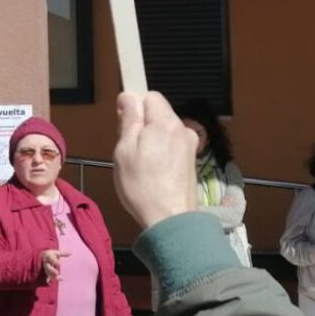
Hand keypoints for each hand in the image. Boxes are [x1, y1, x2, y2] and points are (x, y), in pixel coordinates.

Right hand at [40, 249, 69, 282]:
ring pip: (48, 273)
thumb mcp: (57, 253)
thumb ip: (63, 253)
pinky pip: (48, 276)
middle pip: (48, 267)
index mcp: (49, 257)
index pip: (51, 259)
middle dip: (52, 270)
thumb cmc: (52, 254)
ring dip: (53, 276)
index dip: (55, 261)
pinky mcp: (47, 272)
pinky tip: (56, 281)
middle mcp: (46, 263)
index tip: (60, 264)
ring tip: (60, 277)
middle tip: (57, 272)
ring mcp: (46, 268)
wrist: (44, 256)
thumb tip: (71, 253)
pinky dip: (52, 279)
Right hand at [113, 91, 197, 229]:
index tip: (123, 123)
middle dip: (141, 124)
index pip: (150, 96)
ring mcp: (189, 145)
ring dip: (151, 139)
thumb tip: (129, 97)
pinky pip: (172, 145)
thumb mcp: (125, 149)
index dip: (133, 105)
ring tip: (140, 164)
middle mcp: (182, 128)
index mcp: (165, 122)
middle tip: (128, 148)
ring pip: (164, 130)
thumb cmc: (141, 185)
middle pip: (158, 113)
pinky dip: (161, 152)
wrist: (170, 219)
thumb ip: (129, 119)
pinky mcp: (191, 160)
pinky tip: (152, 171)